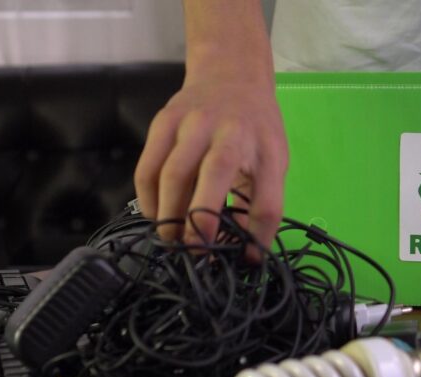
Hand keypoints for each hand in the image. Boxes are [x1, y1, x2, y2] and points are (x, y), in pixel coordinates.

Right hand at [133, 77, 288, 256]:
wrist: (230, 74)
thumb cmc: (255, 130)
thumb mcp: (272, 160)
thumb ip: (260, 200)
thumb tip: (244, 251)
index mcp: (268, 150)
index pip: (267, 201)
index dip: (257, 235)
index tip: (245, 258)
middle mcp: (232, 132)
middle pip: (216, 176)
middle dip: (201, 220)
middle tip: (195, 252)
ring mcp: (194, 122)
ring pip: (173, 173)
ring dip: (168, 214)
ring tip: (171, 238)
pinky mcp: (164, 121)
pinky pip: (148, 167)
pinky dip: (147, 197)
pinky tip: (155, 213)